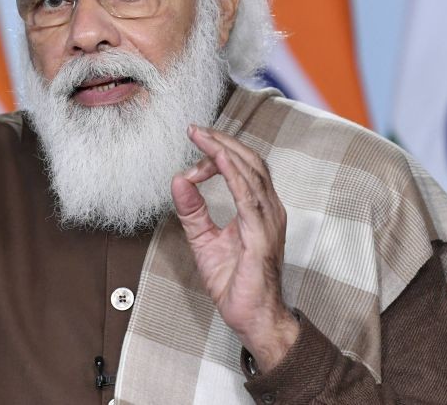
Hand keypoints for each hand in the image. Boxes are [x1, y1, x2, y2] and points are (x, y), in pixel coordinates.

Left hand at [171, 125, 298, 371]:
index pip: (242, 167)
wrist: (252, 317)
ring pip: (250, 171)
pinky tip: (216, 159)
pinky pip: (247, 196)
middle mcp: (269, 209)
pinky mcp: (261, 234)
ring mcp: (268, 220)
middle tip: (194, 129)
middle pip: (249, 161)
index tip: (192, 148)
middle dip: (221, 141)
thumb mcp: (203, 240)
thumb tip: (177, 179)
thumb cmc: (236, 282)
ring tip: (201, 136)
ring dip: (223, 150)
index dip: (217, 153)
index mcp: (259, 209)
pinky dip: (231, 173)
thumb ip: (192, 210)